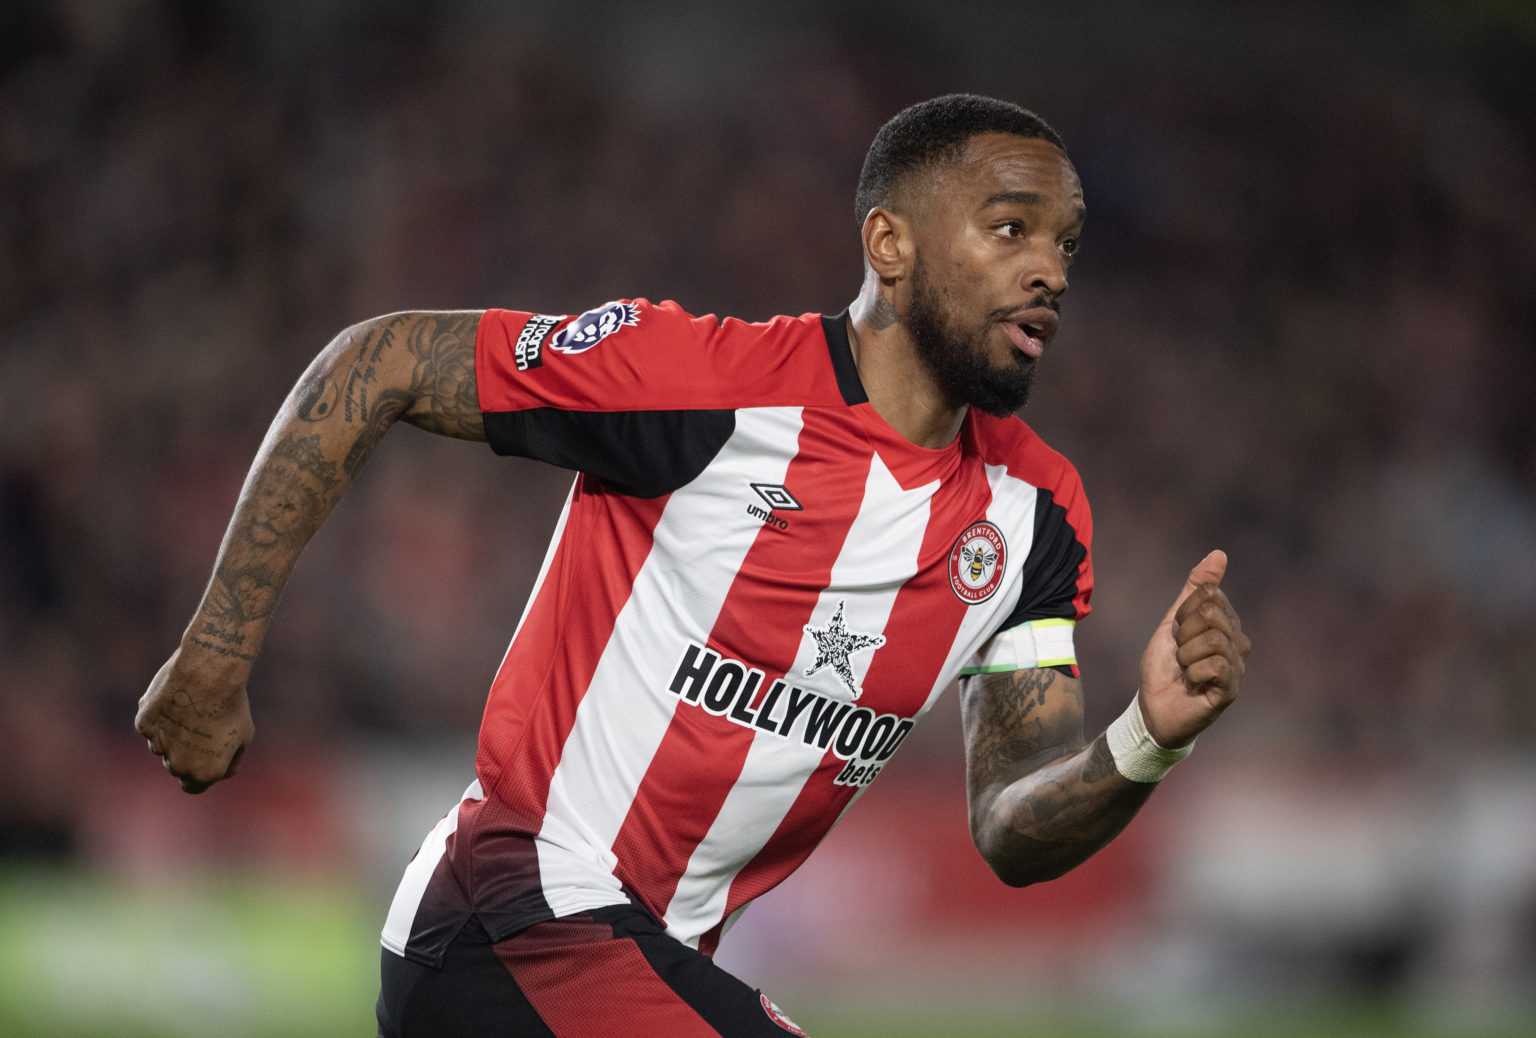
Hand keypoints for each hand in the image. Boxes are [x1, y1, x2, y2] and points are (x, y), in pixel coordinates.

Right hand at [135, 648, 253, 793]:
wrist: (210, 675)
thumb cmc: (231, 705)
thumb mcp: (244, 737)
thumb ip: (229, 762)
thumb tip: (218, 774)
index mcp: (203, 773)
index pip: (193, 787)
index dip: (199, 772)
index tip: (204, 757)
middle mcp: (178, 765)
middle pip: (177, 766)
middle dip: (187, 752)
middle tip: (202, 724)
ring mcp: (158, 745)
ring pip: (162, 745)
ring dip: (172, 733)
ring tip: (191, 708)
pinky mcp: (144, 725)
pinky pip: (151, 724)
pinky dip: (160, 715)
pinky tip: (176, 698)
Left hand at [1137, 550, 1250, 747]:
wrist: (1153, 708)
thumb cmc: (1164, 667)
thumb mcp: (1174, 621)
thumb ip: (1194, 588)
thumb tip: (1219, 554)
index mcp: (1226, 622)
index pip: (1207, 595)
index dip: (1182, 614)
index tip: (1177, 634)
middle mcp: (1238, 642)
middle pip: (1211, 613)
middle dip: (1183, 633)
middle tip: (1180, 655)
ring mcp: (1237, 666)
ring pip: (1213, 639)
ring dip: (1185, 655)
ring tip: (1185, 670)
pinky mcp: (1232, 688)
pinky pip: (1215, 664)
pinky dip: (1192, 672)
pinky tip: (1192, 683)